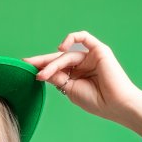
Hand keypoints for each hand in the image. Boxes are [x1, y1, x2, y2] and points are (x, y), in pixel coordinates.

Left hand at [23, 31, 141, 135]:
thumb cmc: (96, 101)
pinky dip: (71, 38)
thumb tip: (40, 70)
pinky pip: (83, 37)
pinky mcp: (99, 50)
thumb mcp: (70, 89)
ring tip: (43, 74)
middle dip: (42, 62)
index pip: (57, 68)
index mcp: (77, 76)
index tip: (25, 68)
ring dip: (53, 65)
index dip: (42, 68)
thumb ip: (56, 77)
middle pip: (59, 59)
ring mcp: (91, 56)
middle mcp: (84, 65)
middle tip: (25, 63)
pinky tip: (61, 48)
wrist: (116, 104)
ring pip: (66, 55)